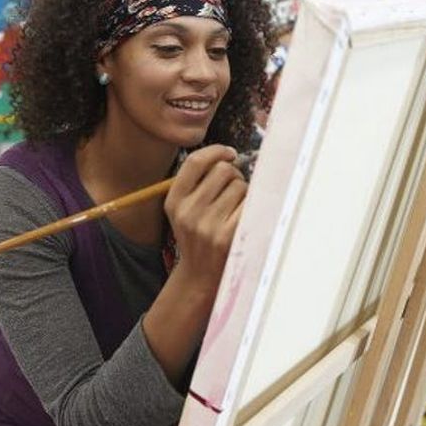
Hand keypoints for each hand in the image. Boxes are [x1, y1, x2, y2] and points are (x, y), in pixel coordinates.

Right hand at [164, 144, 246, 294]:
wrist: (199, 274)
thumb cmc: (197, 235)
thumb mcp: (183, 209)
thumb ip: (198, 182)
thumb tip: (229, 156)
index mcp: (174, 201)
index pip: (195, 162)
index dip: (216, 151)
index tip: (229, 153)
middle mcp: (188, 212)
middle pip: (223, 170)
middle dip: (234, 174)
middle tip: (234, 188)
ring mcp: (208, 225)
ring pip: (240, 186)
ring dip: (244, 192)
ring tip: (236, 208)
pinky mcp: (227, 236)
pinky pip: (249, 204)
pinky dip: (251, 205)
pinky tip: (244, 216)